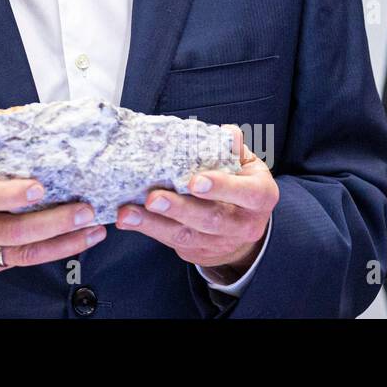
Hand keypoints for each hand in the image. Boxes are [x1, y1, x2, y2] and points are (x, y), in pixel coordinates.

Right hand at [0, 142, 106, 277]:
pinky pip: (24, 261)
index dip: (9, 194)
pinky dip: (55, 251)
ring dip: (63, 241)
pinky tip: (78, 241)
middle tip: (83, 210)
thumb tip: (24, 115)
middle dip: (53, 222)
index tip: (39, 188)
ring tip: (92, 227)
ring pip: (23, 251)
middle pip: (11, 230)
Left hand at [114, 126, 276, 280]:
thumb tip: (226, 133)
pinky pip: (171, 242)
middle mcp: (243, 224)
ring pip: (186, 235)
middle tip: (153, 198)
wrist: (243, 228)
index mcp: (259, 197)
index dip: (222, 188)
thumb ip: (233, 149)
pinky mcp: (198, 252)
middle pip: (211, 220)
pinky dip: (148, 229)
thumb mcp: (246, 164)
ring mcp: (220, 242)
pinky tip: (128, 219)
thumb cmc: (241, 184)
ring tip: (128, 213)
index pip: (246, 193)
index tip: (195, 181)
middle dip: (179, 209)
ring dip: (153, 224)